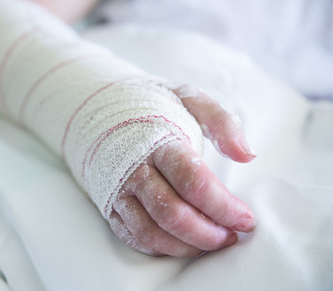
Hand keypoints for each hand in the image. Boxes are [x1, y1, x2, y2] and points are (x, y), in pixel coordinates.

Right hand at [108, 85, 255, 256]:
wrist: (98, 109)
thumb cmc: (151, 108)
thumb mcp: (188, 98)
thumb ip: (221, 121)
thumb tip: (247, 155)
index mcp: (158, 142)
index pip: (193, 183)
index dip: (223, 206)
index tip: (246, 219)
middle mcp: (135, 170)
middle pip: (172, 214)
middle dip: (208, 234)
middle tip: (231, 236)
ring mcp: (118, 190)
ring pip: (151, 232)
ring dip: (186, 246)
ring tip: (211, 243)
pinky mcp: (109, 205)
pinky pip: (133, 236)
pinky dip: (160, 248)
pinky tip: (182, 244)